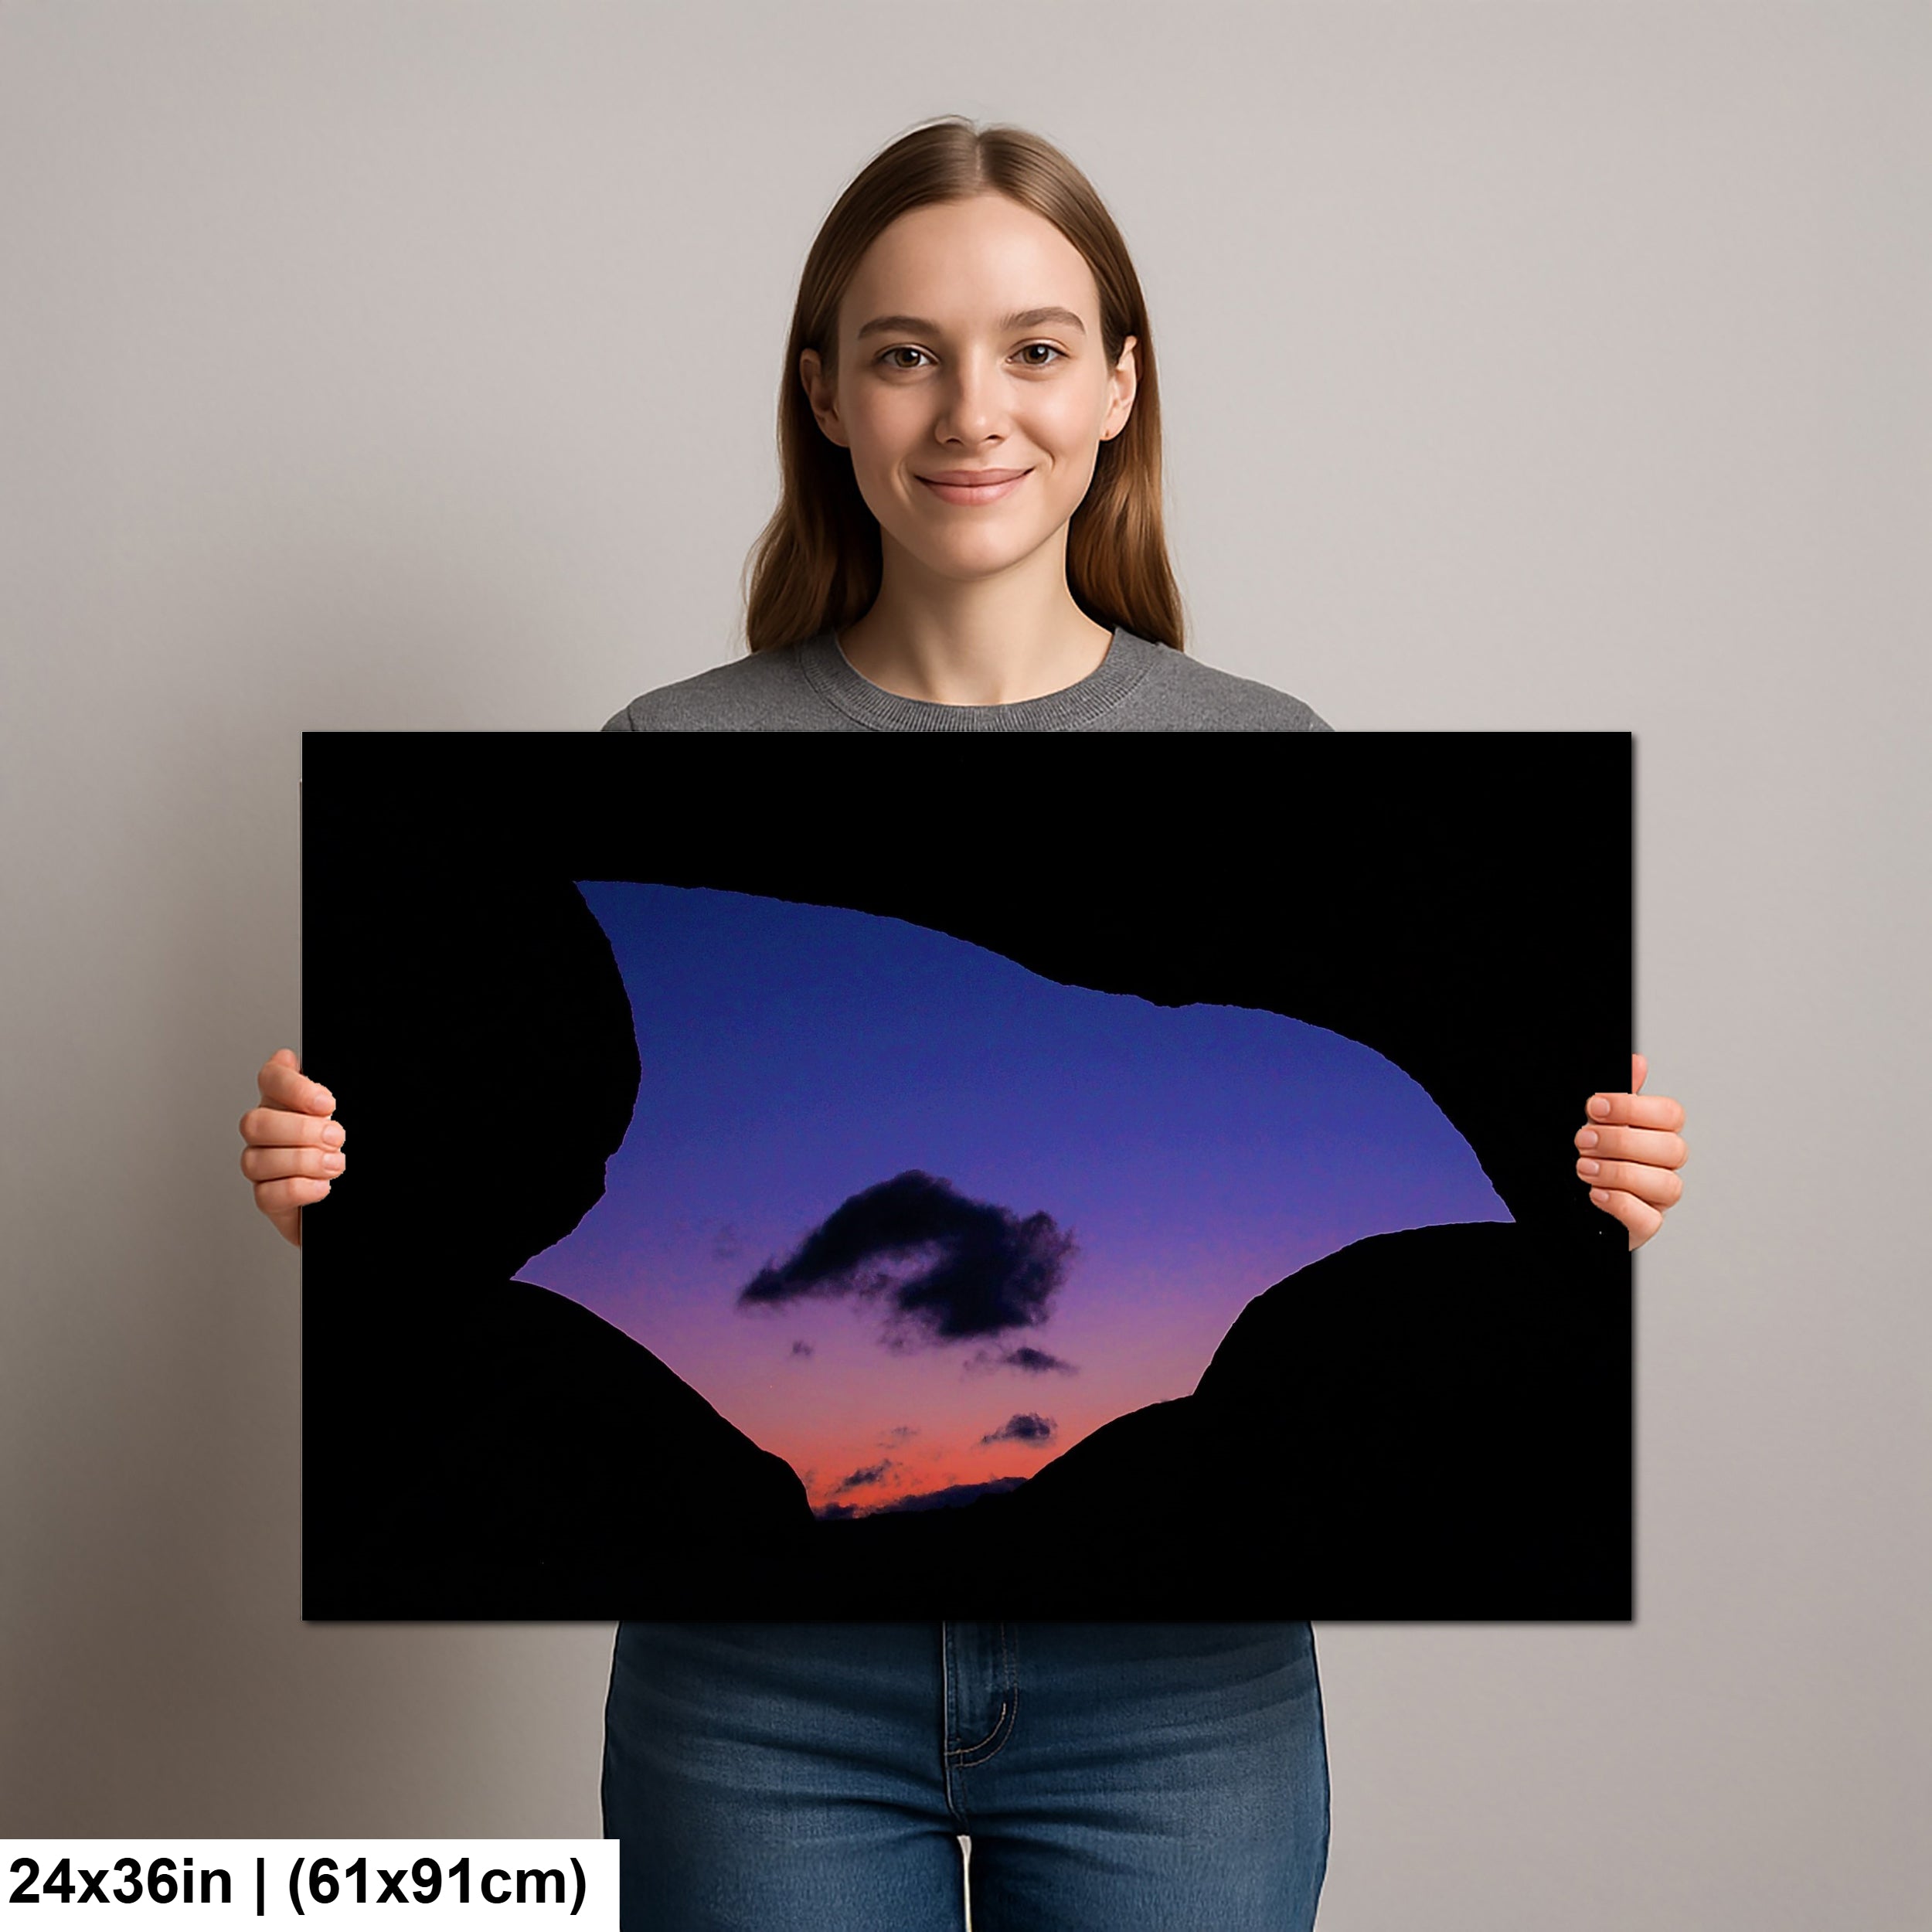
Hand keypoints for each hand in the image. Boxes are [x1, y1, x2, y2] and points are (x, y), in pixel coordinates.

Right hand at [238, 1047, 344, 1247]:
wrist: (355, 1191)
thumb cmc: (345, 1146)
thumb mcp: (350, 1114)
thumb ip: (325, 1097)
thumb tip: (297, 1062)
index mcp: (284, 1102)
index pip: (270, 1078)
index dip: (292, 1087)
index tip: (327, 1104)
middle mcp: (267, 1132)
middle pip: (255, 1122)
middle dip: (300, 1131)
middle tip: (336, 1138)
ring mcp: (262, 1166)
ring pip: (256, 1160)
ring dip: (302, 1161)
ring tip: (335, 1165)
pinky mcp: (269, 1199)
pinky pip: (266, 1195)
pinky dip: (298, 1189)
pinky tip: (322, 1186)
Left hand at [1576, 1052, 1685, 1251]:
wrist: (1561, 1199)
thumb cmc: (1589, 1156)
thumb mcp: (1597, 1123)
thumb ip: (1619, 1099)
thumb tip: (1637, 1062)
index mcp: (1657, 1134)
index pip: (1671, 1115)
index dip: (1634, 1108)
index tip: (1594, 1106)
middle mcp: (1664, 1166)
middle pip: (1672, 1149)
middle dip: (1622, 1141)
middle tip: (1583, 1139)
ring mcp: (1657, 1199)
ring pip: (1666, 1185)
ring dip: (1620, 1173)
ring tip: (1584, 1167)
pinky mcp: (1643, 1226)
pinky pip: (1649, 1220)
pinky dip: (1622, 1204)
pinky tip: (1596, 1194)